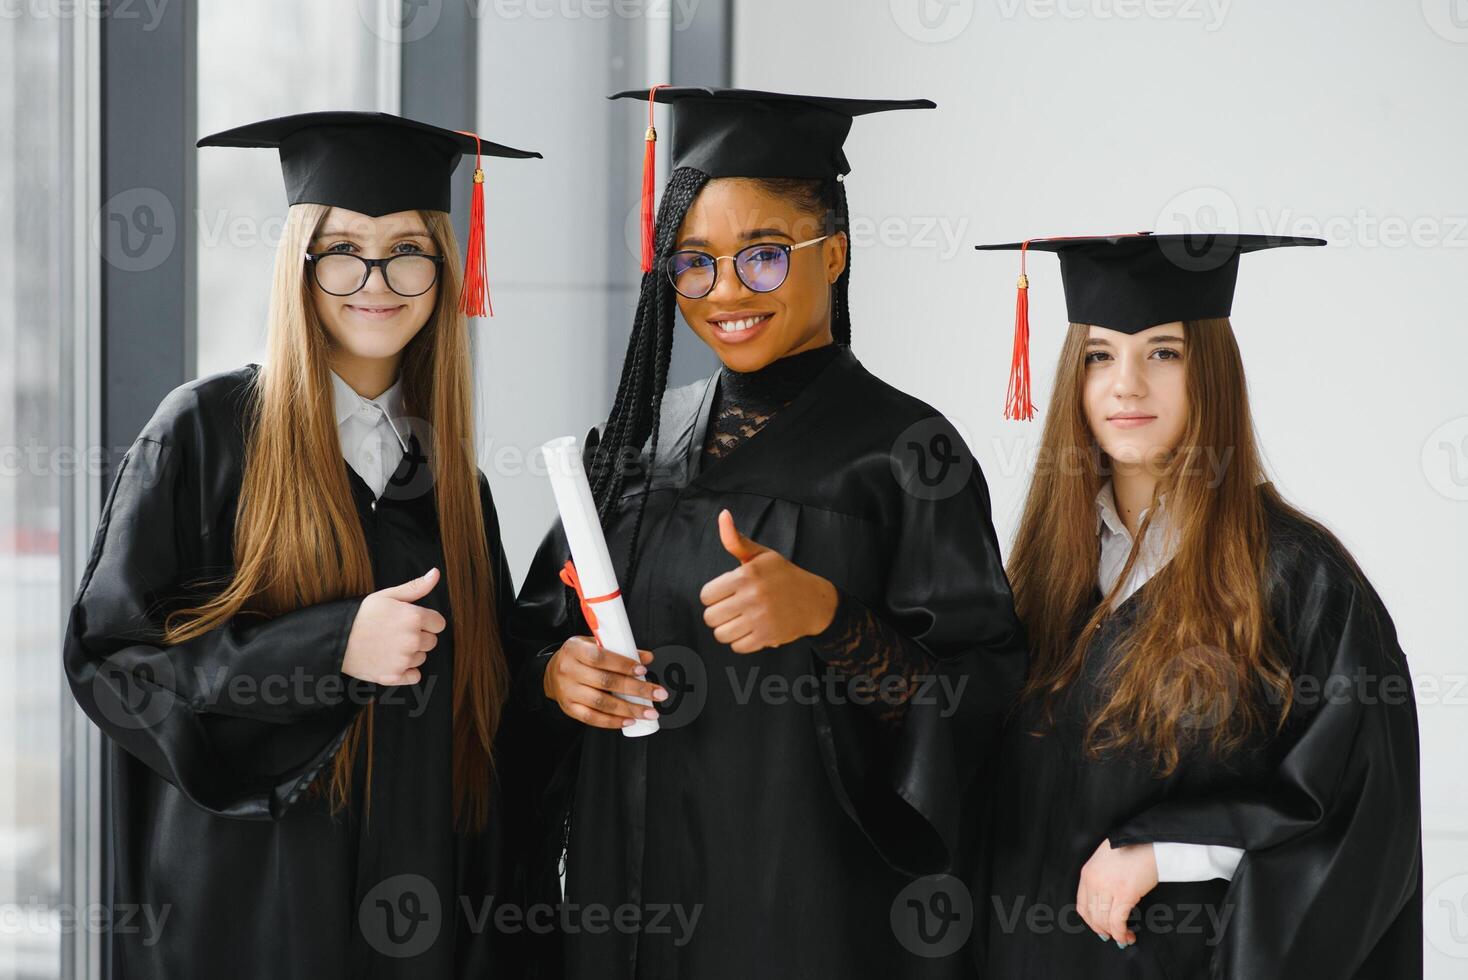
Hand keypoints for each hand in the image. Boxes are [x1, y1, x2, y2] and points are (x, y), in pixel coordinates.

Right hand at [342, 567, 446, 684]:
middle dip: (419, 637)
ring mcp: (404, 660)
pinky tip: (391, 661)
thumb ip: (415, 587)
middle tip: (396, 633)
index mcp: (414, 618)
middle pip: (431, 642)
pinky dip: (406, 671)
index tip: (411, 621)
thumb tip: (436, 573)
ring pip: (421, 658)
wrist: (337, 639)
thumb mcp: (388, 595)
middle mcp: (413, 640)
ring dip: (411, 653)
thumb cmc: (362, 615)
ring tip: (389, 646)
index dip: (426, 622)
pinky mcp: (395, 676)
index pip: (439, 624)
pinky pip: (414, 676)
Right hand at [543, 636, 667, 729]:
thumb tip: (647, 658)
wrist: (552, 671)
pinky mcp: (569, 708)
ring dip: (628, 709)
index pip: (600, 657)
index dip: (623, 665)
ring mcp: (568, 691)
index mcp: (575, 649)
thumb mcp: (595, 644)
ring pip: (601, 703)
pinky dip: (612, 721)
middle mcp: (569, 670)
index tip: (643, 671)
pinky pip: (592, 718)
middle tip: (657, 694)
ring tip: (648, 712)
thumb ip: (620, 650)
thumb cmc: (579, 656)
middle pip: (605, 682)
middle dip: (635, 690)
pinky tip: (629, 720)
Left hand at [698, 509, 838, 653]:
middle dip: (719, 614)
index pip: (706, 595)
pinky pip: (737, 647)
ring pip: (721, 634)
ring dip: (728, 629)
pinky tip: (752, 629)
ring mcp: (760, 619)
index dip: (713, 595)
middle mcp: (752, 597)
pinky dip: (741, 641)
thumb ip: (736, 540)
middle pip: (710, 617)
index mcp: (746, 575)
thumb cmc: (783, 575)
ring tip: (741, 619)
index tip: (725, 594)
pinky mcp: (767, 637)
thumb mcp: (761, 554)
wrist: (814, 600)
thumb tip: (723, 515)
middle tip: (733, 608)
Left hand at [1076, 838, 1157, 946]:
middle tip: (1114, 936)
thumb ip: (1101, 878)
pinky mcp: (1125, 893)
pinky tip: (1128, 935)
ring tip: (1124, 937)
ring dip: (1114, 934)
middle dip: (1103, 930)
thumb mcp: (1106, 861)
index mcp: (1087, 873)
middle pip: (1093, 916)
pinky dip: (1121, 933)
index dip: (1091, 921)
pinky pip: (1117, 921)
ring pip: (1104, 921)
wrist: (1148, 838)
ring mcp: (1108, 887)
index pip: (1082, 906)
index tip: (1100, 928)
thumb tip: (1105, 901)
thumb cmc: (1131, 847)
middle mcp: (1094, 881)